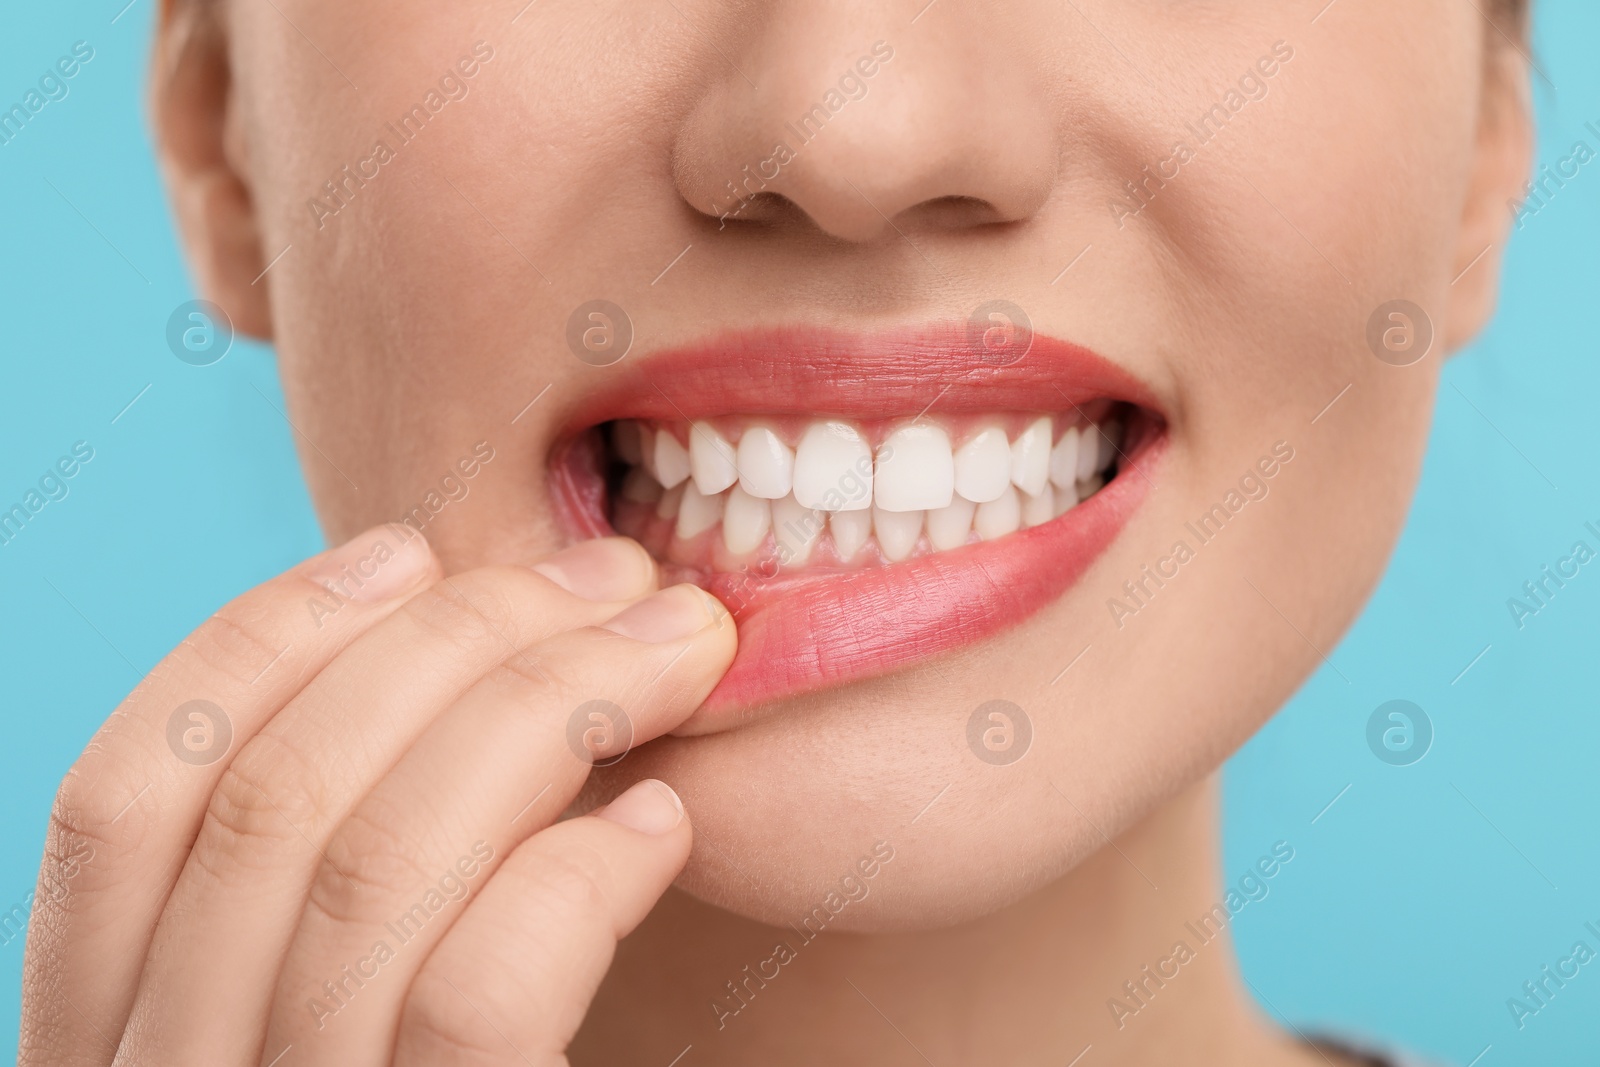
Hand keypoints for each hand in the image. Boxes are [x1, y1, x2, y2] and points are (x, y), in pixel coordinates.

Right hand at [20, 526, 734, 1065]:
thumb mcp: (317, 1022)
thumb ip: (328, 896)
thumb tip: (458, 679)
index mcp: (107, 1045)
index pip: (125, 797)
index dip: (258, 642)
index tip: (405, 546)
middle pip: (275, 799)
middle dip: (460, 643)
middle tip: (612, 576)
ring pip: (372, 866)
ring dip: (547, 713)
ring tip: (672, 650)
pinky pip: (471, 997)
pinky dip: (571, 877)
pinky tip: (662, 824)